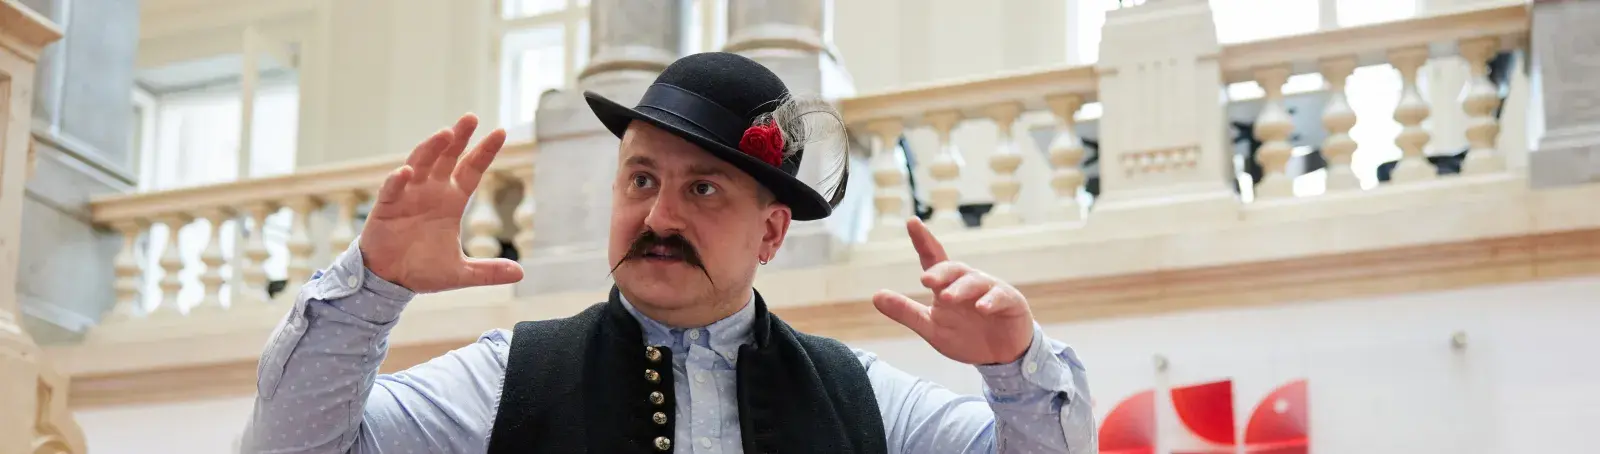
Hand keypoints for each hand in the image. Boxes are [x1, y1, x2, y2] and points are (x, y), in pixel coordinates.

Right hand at [360, 114, 524, 292]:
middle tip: (471, 118)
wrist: (390, 281)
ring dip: (431, 149)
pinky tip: (407, 171)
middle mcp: (431, 192)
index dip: (484, 151)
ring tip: (445, 133)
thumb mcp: (461, 273)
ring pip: (420, 164)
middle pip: (447, 158)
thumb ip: (488, 271)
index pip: (471, 170)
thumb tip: (521, 274)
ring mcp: (408, 196)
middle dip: (458, 138)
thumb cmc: (422, 270)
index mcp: (451, 201)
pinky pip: (392, 190)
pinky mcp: (386, 207)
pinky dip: (398, 180)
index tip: (501, 132)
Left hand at [872, 218, 1034, 364]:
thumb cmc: (966, 336)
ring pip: (975, 281)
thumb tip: (875, 296)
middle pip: (954, 268)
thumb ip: (906, 312)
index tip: (911, 222)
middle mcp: (968, 282)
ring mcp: (991, 290)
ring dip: (961, 288)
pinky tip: (981, 308)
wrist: (1000, 356)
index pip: (934, 258)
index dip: (923, 240)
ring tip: (947, 297)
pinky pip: (1000, 296)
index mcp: (948, 285)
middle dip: (940, 272)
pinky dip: (990, 300)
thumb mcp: (931, 328)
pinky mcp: (1011, 302)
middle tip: (926, 280)